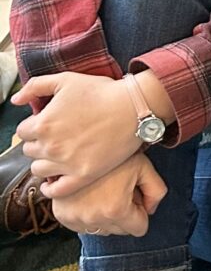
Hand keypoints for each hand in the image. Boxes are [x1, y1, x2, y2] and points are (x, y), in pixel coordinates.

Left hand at [12, 72, 142, 196]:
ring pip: (39, 170)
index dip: (36, 125)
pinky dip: (51, 188)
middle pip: (30, 150)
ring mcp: (65, 163)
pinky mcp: (82, 176)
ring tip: (61, 154)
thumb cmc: (103, 91)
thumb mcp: (67, 79)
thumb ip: (36, 86)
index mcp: (42, 123)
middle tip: (59, 136)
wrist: (134, 107)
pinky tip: (55, 181)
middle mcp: (50, 146)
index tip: (50, 123)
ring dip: (46, 162)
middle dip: (41, 143)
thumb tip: (17, 100)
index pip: (23, 131)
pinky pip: (55, 190)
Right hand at [51, 152, 166, 236]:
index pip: (139, 229)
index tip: (136, 197)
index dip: (141, 212)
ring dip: (106, 216)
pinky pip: (83, 225)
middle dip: (125, 214)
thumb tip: (150, 210)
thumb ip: (157, 191)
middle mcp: (93, 219)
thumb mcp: (145, 167)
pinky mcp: (61, 216)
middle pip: (120, 230)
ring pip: (102, 229)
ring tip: (105, 191)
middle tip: (120, 190)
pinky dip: (89, 215)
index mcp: (116, 210)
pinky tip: (91, 195)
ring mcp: (75, 219)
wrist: (83, 144)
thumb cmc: (116, 155)